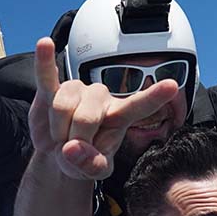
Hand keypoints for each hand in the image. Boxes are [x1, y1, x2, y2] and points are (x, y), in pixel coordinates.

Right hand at [29, 38, 180, 179]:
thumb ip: (91, 165)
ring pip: (63, 106)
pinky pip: (46, 75)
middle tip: (73, 150)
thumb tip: (71, 148)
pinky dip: (44, 61)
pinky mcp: (50, 90)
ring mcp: (76, 90)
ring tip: (61, 136)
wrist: (58, 154)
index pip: (139, 105)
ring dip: (57, 130)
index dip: (154, 96)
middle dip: (76, 140)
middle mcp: (100, 97)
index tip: (171, 86)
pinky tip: (45, 44)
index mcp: (119, 116)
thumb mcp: (95, 171)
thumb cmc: (84, 158)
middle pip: (87, 117)